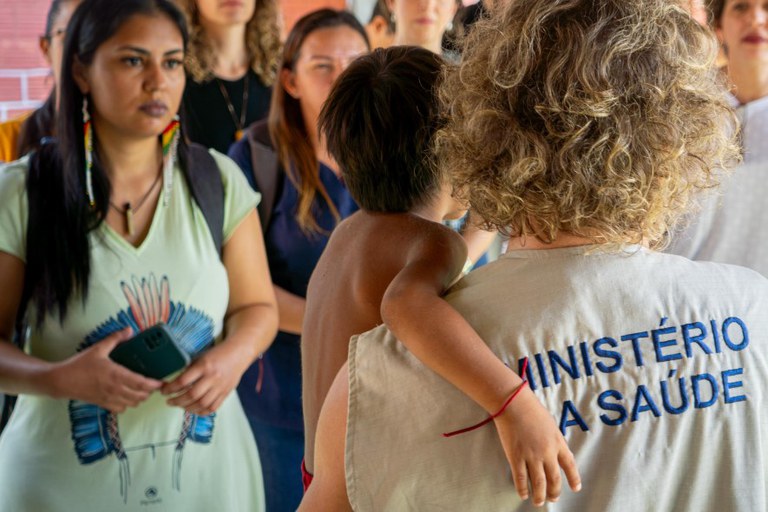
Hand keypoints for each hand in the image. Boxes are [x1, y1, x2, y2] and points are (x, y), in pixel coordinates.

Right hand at [48, 327, 162, 412]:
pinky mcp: (103, 404)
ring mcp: (109, 398)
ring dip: (140, 398)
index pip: (141, 383)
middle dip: (149, 391)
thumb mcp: (98, 348)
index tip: (161, 381)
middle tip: (152, 383)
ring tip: (142, 389)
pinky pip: (121, 409)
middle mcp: (115, 389)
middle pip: (140, 396)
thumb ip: (115, 339)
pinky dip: (128, 404)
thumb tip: (129, 330)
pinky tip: (127, 396)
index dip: (154, 384)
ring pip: (133, 403)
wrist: (61, 381)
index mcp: (116, 375)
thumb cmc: (80, 364)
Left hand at [161, 343, 245, 415]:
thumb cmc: (217, 354)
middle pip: (191, 395)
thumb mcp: (201, 357)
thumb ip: (190, 370)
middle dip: (177, 401)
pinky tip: (194, 409)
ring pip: (201, 404)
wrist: (238, 354)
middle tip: (169, 401)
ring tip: (180, 406)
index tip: (163, 391)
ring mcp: (220, 387)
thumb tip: (174, 383)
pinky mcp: (226, 393)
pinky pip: (212, 407)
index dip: (170, 388)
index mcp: (204, 366)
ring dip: (187, 408)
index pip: (183, 381)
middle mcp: (212, 377)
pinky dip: (201, 411)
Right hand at [493, 387, 580, 506]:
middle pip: (554, 478)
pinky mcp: (516, 457)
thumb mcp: (550, 424)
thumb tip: (553, 451)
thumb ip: (553, 439)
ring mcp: (532, 456)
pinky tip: (523, 494)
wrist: (514, 404)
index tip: (576, 488)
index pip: (570, 465)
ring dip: (540, 495)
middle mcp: (547, 452)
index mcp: (558, 442)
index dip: (574, 478)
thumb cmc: (531, 409)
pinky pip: (521, 478)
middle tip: (553, 499)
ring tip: (539, 502)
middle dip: (554, 491)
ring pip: (539, 483)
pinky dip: (523, 489)